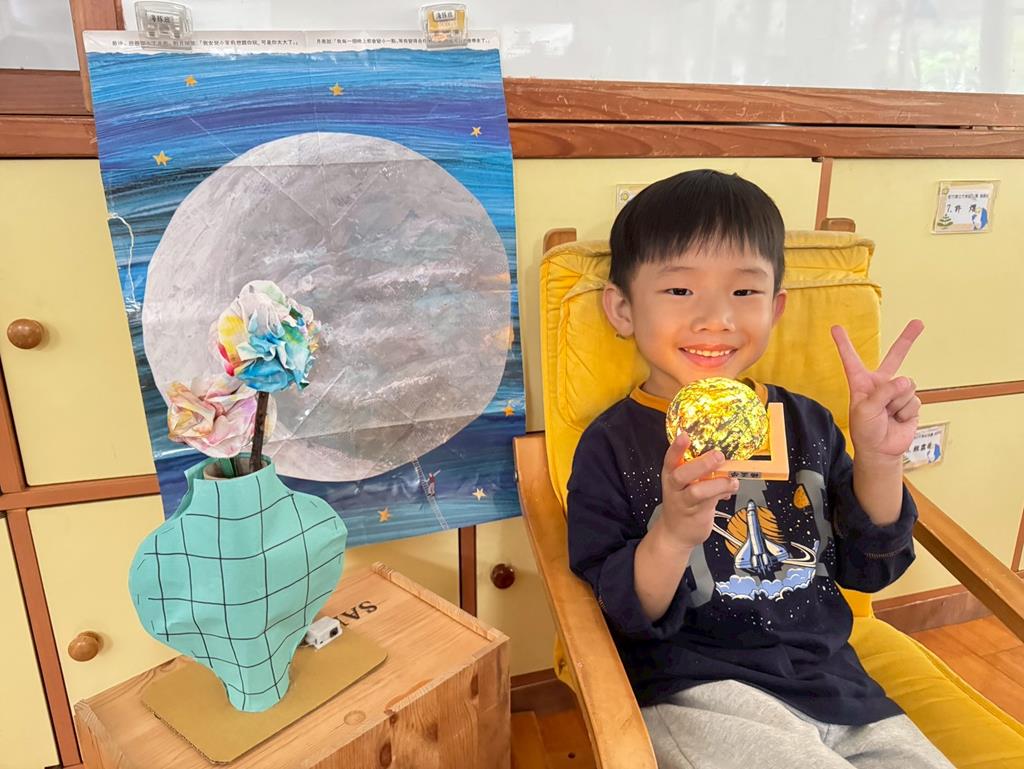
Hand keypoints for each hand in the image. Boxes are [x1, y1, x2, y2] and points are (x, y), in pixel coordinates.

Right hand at [657, 431, 738, 550]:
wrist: (675, 533)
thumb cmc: (683, 502)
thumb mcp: (686, 483)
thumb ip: (702, 471)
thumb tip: (725, 460)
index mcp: (671, 473)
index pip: (671, 458)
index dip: (677, 447)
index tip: (684, 435)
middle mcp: (674, 487)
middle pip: (681, 474)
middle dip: (701, 464)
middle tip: (718, 456)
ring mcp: (683, 501)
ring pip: (697, 491)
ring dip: (717, 484)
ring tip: (731, 481)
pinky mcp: (695, 514)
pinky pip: (710, 502)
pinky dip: (723, 493)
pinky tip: (731, 488)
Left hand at [831, 320, 923, 460]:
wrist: (880, 450)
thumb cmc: (865, 430)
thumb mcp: (865, 410)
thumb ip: (883, 393)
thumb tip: (906, 380)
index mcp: (861, 383)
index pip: (851, 359)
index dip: (843, 343)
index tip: (835, 327)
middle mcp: (880, 384)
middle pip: (895, 357)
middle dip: (907, 339)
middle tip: (918, 323)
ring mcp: (897, 393)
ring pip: (906, 386)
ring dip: (897, 403)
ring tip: (888, 415)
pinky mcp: (910, 403)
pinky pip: (914, 400)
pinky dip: (906, 411)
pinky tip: (898, 419)